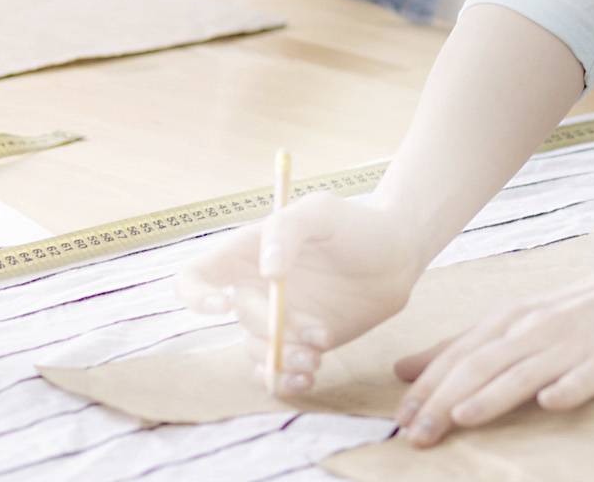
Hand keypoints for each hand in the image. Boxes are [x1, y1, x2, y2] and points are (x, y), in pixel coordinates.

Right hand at [177, 193, 424, 397]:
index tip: (223, 306)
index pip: (196, 276)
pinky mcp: (298, 343)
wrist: (398, 255)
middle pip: (240, 319)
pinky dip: (285, 381)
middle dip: (275, 330)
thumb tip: (267, 270)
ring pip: (256, 351)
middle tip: (319, 332)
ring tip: (317, 359)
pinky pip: (275, 372)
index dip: (195, 296)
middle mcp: (256, 288)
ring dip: (282, 361)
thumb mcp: (321, 212)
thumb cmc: (356, 224)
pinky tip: (309, 378)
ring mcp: (276, 318)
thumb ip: (288, 230)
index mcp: (248, 252)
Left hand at [388, 254, 593, 444]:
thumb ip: (462, 347)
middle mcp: (533, 330)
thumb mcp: (514, 321)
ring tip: (460, 418)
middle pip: (482, 365)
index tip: (398, 418)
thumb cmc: (574, 311)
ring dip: (491, 396)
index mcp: (509, 320)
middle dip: (445, 400)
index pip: (458, 355)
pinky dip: (564, 389)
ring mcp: (569, 346)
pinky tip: (549, 402)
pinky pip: (582, 378)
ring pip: (524, 372)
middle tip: (416, 435)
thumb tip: (405, 369)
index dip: (427, 386)